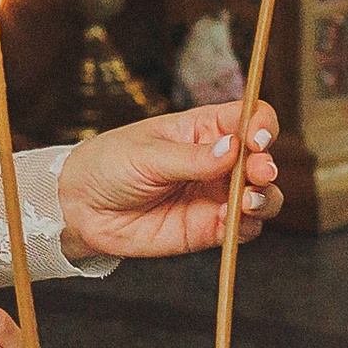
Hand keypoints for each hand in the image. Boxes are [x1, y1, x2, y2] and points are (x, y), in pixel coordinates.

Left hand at [55, 100, 282, 260]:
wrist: (81, 208)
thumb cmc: (109, 165)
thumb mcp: (148, 155)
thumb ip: (192, 157)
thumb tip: (235, 148)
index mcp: (203, 129)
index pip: (248, 118)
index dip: (262, 125)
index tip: (257, 138)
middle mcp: (217, 161)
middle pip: (262, 159)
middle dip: (266, 165)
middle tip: (257, 173)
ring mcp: (215, 195)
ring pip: (262, 196)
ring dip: (265, 198)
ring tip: (248, 200)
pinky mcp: (208, 228)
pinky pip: (242, 229)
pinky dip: (247, 227)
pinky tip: (234, 222)